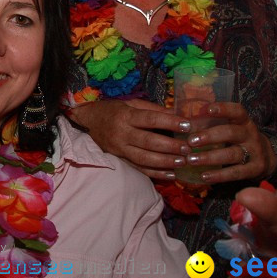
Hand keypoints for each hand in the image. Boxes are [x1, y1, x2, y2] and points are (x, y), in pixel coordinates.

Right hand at [69, 98, 190, 178]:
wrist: (89, 121)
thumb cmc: (113, 109)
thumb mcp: (131, 103)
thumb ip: (153, 109)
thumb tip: (177, 114)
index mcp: (126, 116)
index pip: (151, 119)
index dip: (170, 122)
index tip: (188, 126)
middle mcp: (122, 134)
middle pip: (149, 142)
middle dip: (170, 146)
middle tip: (188, 148)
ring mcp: (120, 149)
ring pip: (145, 159)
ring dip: (166, 162)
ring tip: (183, 161)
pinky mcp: (120, 160)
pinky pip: (139, 169)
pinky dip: (156, 173)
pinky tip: (171, 174)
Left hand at [182, 102, 275, 183]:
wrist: (266, 158)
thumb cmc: (238, 139)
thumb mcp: (231, 127)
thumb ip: (211, 124)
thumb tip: (183, 122)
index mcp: (244, 121)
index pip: (237, 111)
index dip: (223, 109)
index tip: (206, 109)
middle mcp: (251, 134)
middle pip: (231, 133)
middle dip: (210, 136)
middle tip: (191, 141)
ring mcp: (255, 152)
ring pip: (232, 154)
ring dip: (210, 157)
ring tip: (191, 160)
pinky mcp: (255, 169)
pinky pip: (236, 173)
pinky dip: (219, 175)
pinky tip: (204, 176)